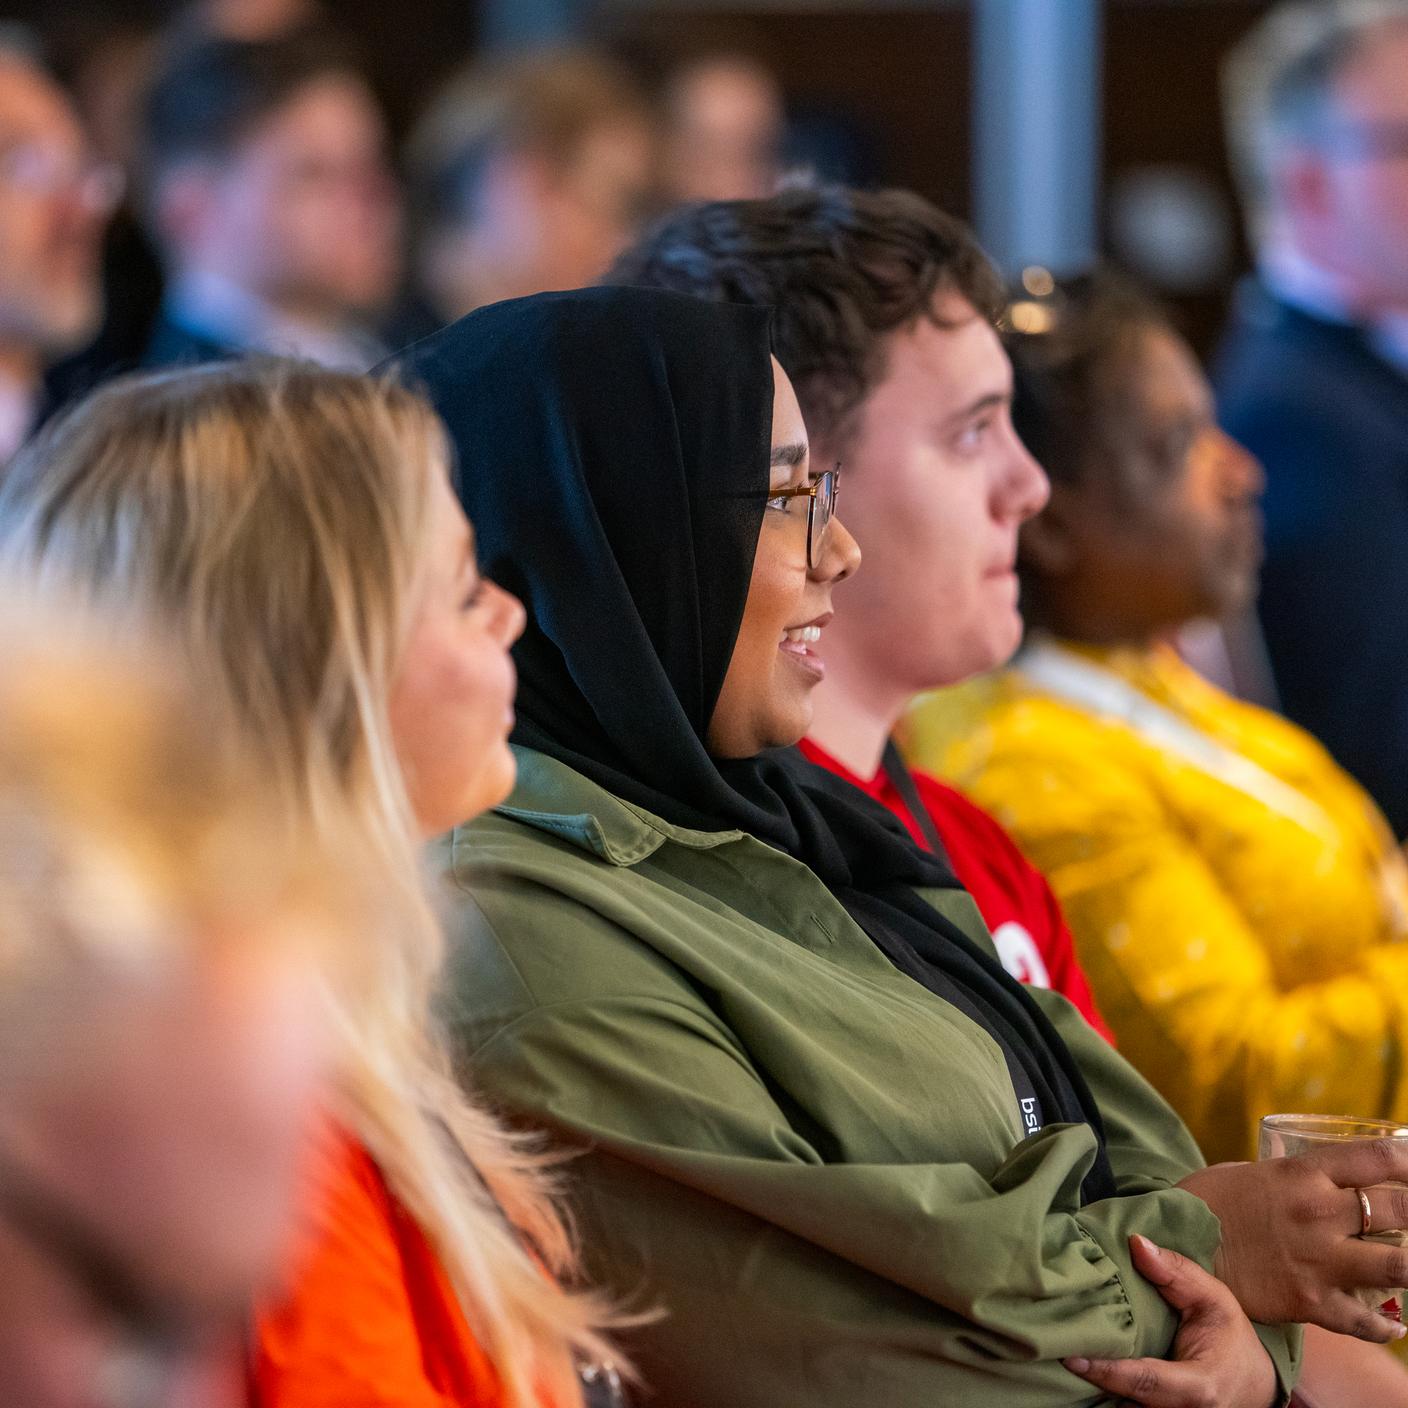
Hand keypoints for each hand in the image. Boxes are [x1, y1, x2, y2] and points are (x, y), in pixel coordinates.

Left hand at [1065, 1235, 1274, 1407]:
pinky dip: (1108, 1390)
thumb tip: (1136, 1243)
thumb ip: (1176, 1272)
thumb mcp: (1214, 1298)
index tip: (1071, 1356)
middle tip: (1057, 1344)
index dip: (1107, 1371)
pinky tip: (1086, 1364)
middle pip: (1127, 1401)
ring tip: (1065, 1352)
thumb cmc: (1230, 1338)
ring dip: (1098, 1387)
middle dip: (1094, 1378)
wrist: (1254, 1383)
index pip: (1144, 1382)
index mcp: (1199, 1386)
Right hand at [1178, 1144, 1407, 1340]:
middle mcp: (1319, 1213)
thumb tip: (1316, 1183)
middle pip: (1401, 1209)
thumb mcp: (1249, 1172)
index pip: (1377, 1158)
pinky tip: (1395, 1324)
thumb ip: (1289, 1179)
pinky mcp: (1310, 1302)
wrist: (1173, 1246)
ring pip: (1399, 1265)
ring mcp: (1319, 1260)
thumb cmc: (1203, 1201)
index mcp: (1302, 1173)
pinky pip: (1366, 1320)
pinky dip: (1386, 1325)